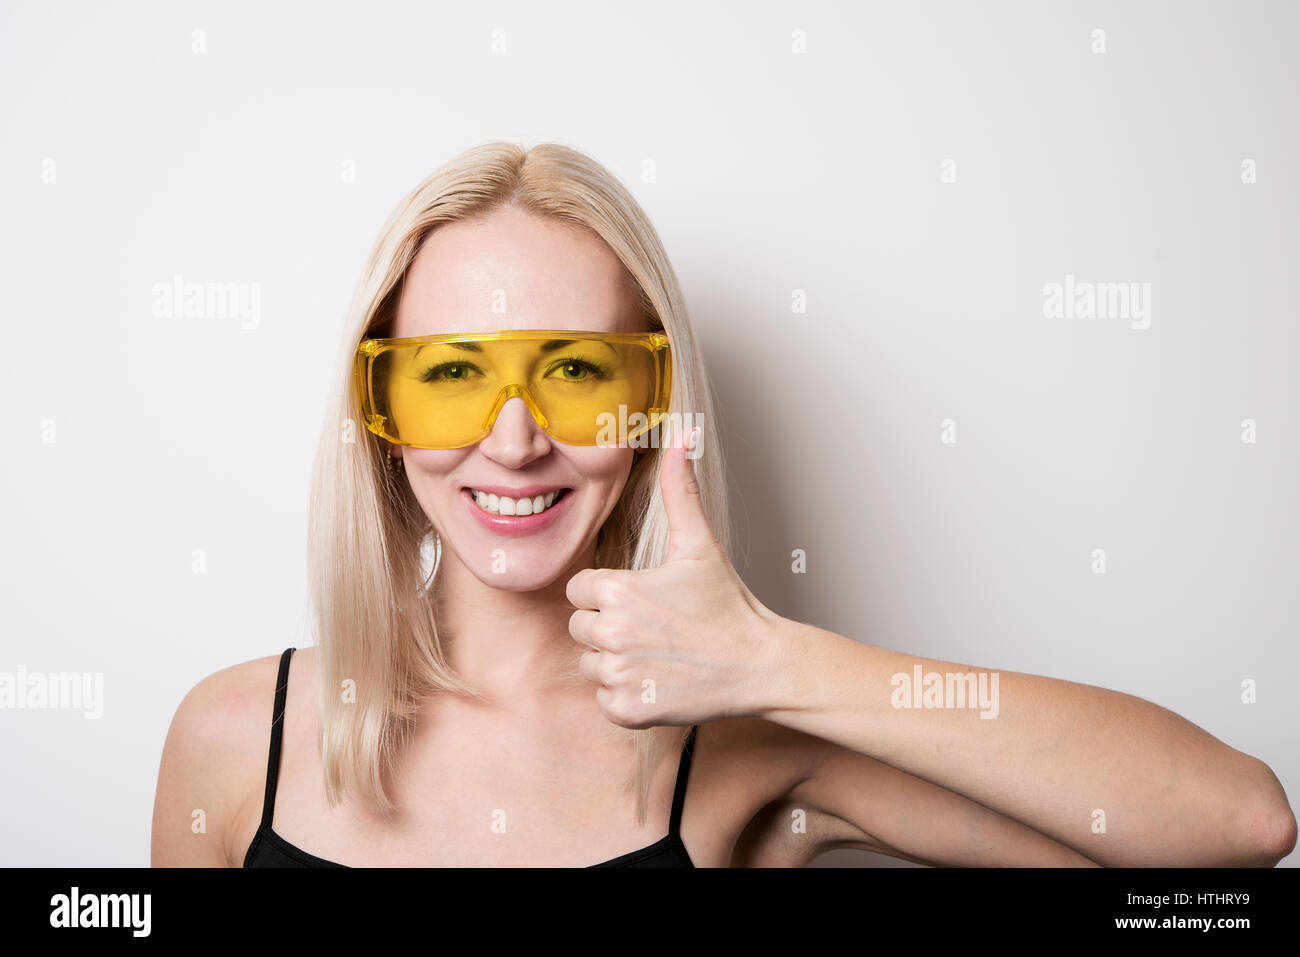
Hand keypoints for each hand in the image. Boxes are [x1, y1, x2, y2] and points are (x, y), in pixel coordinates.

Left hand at [566, 427, 782, 727]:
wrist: (759, 664)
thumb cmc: (727, 603)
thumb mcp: (698, 542)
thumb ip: (679, 486)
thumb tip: (683, 431)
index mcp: (615, 589)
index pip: (580, 590)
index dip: (608, 593)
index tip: (644, 599)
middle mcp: (609, 633)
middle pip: (580, 627)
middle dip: (609, 626)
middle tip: (656, 626)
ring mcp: (618, 674)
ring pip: (591, 663)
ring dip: (617, 660)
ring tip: (659, 652)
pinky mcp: (627, 710)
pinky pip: (605, 698)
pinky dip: (628, 694)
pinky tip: (660, 679)